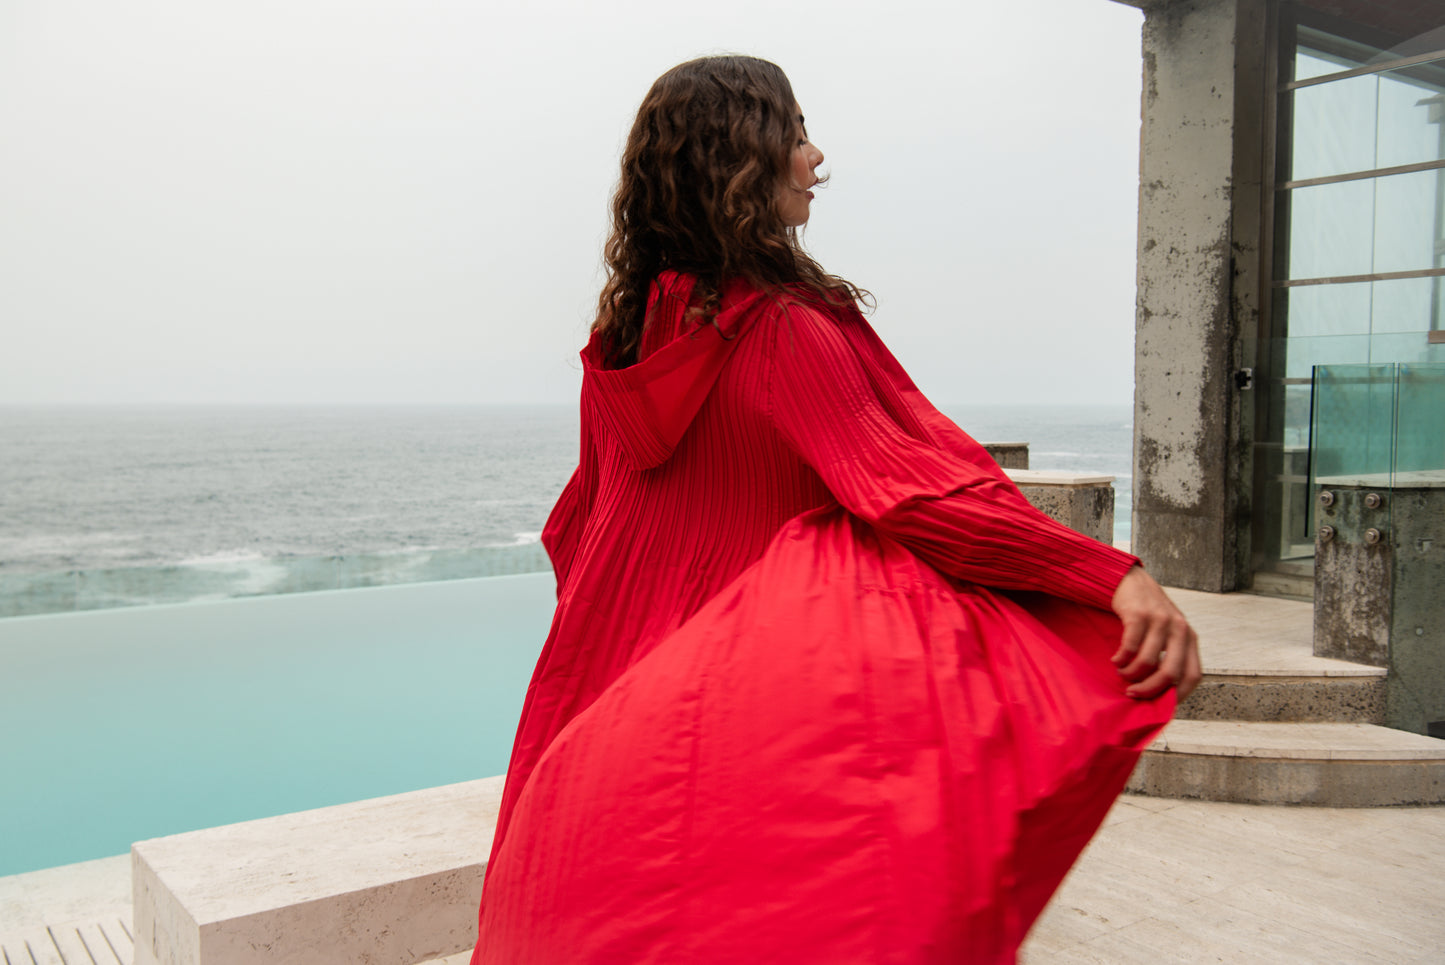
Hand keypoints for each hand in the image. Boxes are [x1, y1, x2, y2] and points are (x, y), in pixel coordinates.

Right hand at [1109, 565, 1201, 699]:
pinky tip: (1115, 659)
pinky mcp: (1139, 614)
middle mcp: (1180, 628)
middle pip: (1171, 672)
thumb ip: (1168, 655)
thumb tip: (1159, 693)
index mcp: (1189, 637)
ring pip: (1148, 662)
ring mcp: (1160, 620)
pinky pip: (1130, 647)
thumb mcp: (1165, 632)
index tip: (1160, 705)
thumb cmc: (1146, 611)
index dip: (1178, 695)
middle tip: (1133, 694)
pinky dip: (1120, 659)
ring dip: (1130, 673)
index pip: (1194, 675)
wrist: (1129, 579)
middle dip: (1150, 689)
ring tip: (1121, 672)